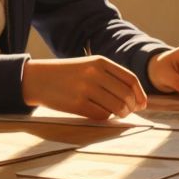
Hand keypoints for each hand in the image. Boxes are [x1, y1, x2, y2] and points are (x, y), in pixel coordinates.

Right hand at [22, 56, 147, 118]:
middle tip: (128, 112)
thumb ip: (110, 77)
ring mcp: (85, 89)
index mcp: (99, 62)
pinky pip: (101, 115)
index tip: (142, 104)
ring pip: (116, 107)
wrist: (37, 79)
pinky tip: (100, 114)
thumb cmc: (66, 74)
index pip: (130, 79)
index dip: (140, 94)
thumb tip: (134, 98)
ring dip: (121, 114)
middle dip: (131, 107)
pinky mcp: (77, 103)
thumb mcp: (88, 66)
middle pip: (126, 95)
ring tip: (117, 114)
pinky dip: (105, 117)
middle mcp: (94, 74)